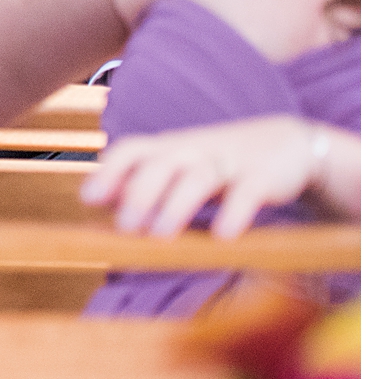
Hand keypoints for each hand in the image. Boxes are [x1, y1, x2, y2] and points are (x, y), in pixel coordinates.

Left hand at [80, 117, 359, 238]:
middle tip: (124, 228)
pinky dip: (234, 213)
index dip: (109, 172)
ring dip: (175, 206)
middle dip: (138, 195)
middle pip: (159, 164)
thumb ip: (142, 181)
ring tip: (159, 235)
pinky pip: (247, 193)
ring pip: (197, 178)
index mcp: (170, 147)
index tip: (88, 199)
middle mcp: (194, 150)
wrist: (291, 142)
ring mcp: (229, 161)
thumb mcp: (180, 165)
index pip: (132, 150)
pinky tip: (222, 236)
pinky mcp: (263, 177)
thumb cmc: (221, 161)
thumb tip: (95, 199)